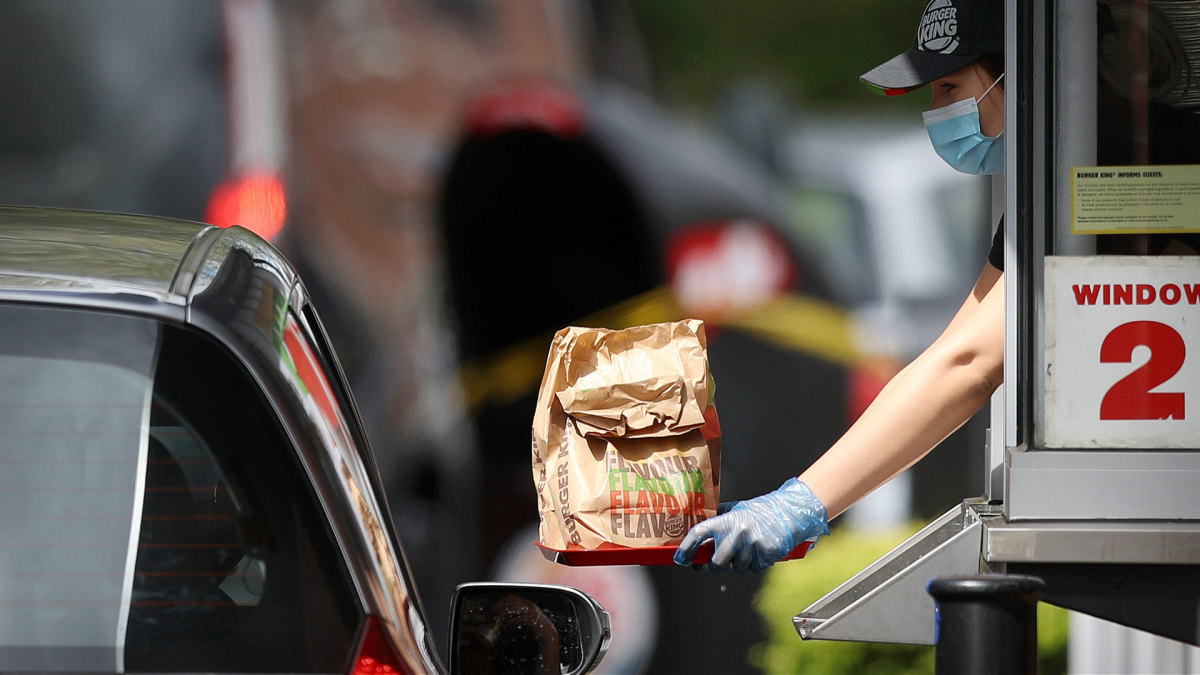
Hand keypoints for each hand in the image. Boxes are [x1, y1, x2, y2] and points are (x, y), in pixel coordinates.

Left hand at [673, 477, 828, 572]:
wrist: (787, 513)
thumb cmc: (758, 512)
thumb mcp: (735, 510)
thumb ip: (717, 518)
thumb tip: (696, 531)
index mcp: (727, 520)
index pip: (699, 534)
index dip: (686, 548)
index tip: (680, 558)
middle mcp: (738, 532)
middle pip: (716, 563)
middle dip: (713, 567)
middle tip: (712, 564)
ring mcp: (753, 545)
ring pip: (736, 569)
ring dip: (737, 565)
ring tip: (743, 551)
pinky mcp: (766, 555)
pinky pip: (752, 569)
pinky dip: (752, 565)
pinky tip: (756, 553)